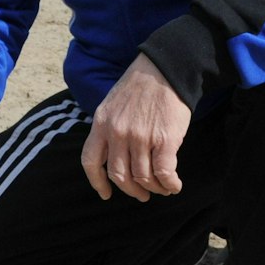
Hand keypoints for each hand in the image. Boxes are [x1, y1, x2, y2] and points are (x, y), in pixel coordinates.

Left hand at [83, 54, 191, 201]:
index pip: (90, 161)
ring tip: (162, 188)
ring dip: (154, 188)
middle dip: (131, 190)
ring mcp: (140, 137)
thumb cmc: (140, 86)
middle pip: (119, 175)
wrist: (165, 69)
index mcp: (101, 123)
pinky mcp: (164, 139)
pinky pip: (164, 173)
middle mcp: (117, 133)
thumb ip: (108, 128)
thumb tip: (112, 155)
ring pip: (143, 177)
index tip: (105, 194)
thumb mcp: (112, 104)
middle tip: (142, 195)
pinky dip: (169, 184)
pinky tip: (174, 185)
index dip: (97, 182)